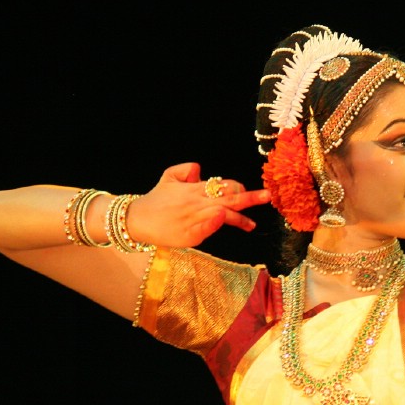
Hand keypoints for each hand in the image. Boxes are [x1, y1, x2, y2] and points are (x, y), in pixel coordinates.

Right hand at [126, 163, 271, 247]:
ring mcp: (195, 217)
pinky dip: (217, 223)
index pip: (223, 186)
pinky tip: (225, 222)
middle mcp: (198, 201)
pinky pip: (208, 227)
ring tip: (252, 224)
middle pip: (229, 197)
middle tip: (267, 196)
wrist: (137, 220)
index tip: (248, 191)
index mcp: (195, 188)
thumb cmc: (156, 200)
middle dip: (249, 197)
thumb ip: (186, 170)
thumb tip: (201, 170)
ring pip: (223, 214)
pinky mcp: (191, 233)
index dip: (237, 188)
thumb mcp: (169, 177)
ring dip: (240, 218)